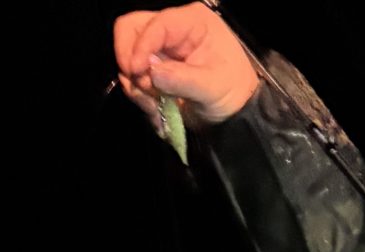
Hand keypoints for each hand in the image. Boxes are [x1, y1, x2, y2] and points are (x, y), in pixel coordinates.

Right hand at [114, 5, 259, 129]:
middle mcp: (172, 30)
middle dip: (131, 61)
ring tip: (155, 106)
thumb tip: (151, 72)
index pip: (155, 24)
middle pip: (131, 30)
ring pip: (128, 55)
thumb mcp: (213, 87)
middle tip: (144, 88)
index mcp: (191, 22)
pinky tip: (155, 110)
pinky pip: (133, 77)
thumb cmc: (233, 94)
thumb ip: (183, 79)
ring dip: (135, 83)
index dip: (141, 46)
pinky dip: (139, 94)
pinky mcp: (154, 69)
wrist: (236, 116)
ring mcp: (161, 50)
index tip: (137, 71)